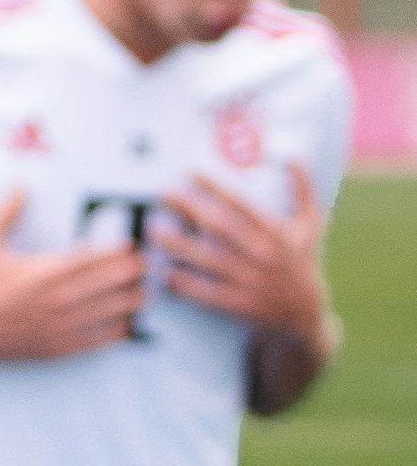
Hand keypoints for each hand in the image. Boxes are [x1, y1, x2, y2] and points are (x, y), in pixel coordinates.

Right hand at [0, 191, 146, 359]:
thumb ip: (6, 214)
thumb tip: (19, 186)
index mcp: (47, 271)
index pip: (100, 258)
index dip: (123, 250)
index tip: (132, 245)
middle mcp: (60, 299)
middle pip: (118, 282)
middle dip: (136, 272)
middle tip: (143, 266)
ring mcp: (64, 325)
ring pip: (119, 310)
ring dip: (134, 299)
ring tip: (141, 291)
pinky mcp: (63, 347)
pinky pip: (106, 339)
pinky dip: (122, 329)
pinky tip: (126, 322)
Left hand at [153, 166, 330, 348]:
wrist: (303, 313)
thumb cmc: (302, 259)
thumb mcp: (312, 222)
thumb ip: (303, 186)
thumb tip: (294, 152)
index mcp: (277, 232)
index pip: (242, 204)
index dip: (216, 187)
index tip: (191, 171)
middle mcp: (263, 255)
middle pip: (219, 228)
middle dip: (189, 209)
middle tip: (164, 193)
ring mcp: (249, 281)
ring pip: (207, 260)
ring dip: (178, 245)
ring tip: (154, 231)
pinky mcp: (238, 305)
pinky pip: (206, 293)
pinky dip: (185, 284)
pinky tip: (165, 272)